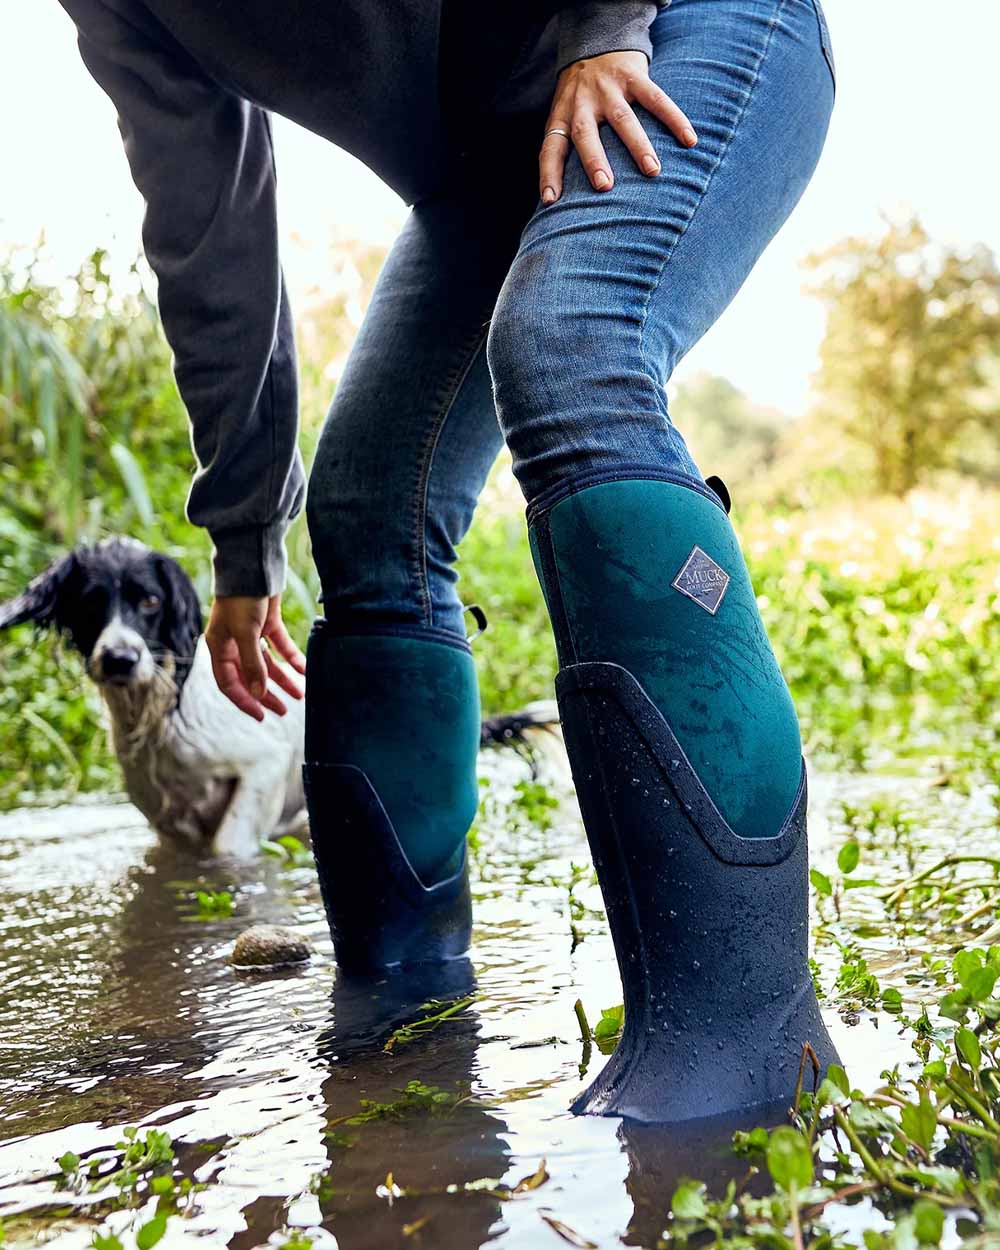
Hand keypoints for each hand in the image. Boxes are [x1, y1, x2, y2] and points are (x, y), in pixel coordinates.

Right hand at [205, 594, 305, 720]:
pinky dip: (291, 658)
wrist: (253, 564)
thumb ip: (253, 664)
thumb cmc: (242, 598)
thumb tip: (259, 694)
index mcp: (219, 647)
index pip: (229, 683)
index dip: (244, 701)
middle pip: (250, 677)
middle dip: (267, 695)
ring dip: (283, 680)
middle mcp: (233, 643)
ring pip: (267, 664)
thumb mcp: (246, 633)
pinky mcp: (267, 622)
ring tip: (300, 694)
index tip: (262, 717)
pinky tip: (304, 670)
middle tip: (284, 712)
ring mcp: (251, 633)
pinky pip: (280, 646)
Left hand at [539, 50, 696, 203]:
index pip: (550, 148)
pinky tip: (689, 140)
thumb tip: (559, 197)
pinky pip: (656, 99)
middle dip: (594, 159)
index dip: (548, 174)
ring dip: (638, 145)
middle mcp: (583, 103)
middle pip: (585, 133)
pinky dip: (673, 119)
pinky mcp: (634, 76)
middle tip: (604, 186)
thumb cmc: (581, 95)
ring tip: (652, 171)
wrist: (597, 39)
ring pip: (623, 119)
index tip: (549, 202)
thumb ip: (565, 146)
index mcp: (563, 116)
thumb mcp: (564, 114)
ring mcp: (609, 88)